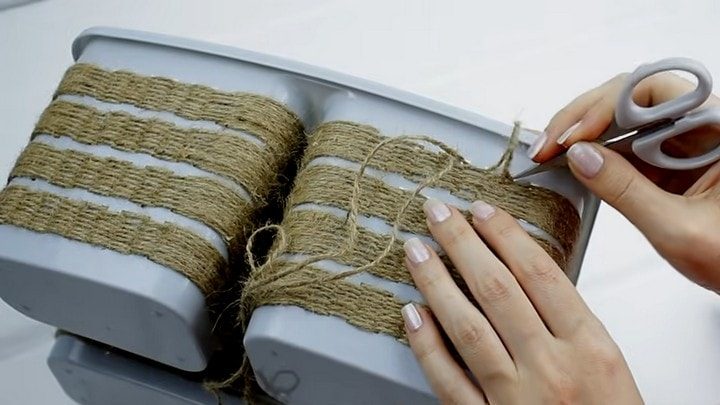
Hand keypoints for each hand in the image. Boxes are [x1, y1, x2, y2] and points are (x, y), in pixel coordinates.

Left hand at [401, 200, 642, 403]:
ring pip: (467, 326)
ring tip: (416, 250)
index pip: (540, 273)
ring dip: (436, 283)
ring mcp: (517, 398)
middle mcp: (552, 368)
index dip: (505, 234)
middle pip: (498, 289)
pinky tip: (411, 315)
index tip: (482, 210)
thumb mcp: (607, 365)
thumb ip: (569, 321)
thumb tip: (524, 272)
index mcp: (591, 348)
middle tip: (438, 213)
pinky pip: (448, 380)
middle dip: (462, 243)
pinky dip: (426, 345)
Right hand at [528, 72, 719, 291]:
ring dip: (581, 132)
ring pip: (621, 119)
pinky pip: (622, 145)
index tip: (571, 140)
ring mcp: (679, 143)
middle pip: (630, 97)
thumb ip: (625, 192)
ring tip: (547, 152)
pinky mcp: (664, 162)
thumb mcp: (677, 230)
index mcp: (719, 129)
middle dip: (582, 117)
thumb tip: (579, 157)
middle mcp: (699, 126)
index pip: (652, 92)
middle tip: (546, 144)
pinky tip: (566, 161)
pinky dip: (591, 152)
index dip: (604, 108)